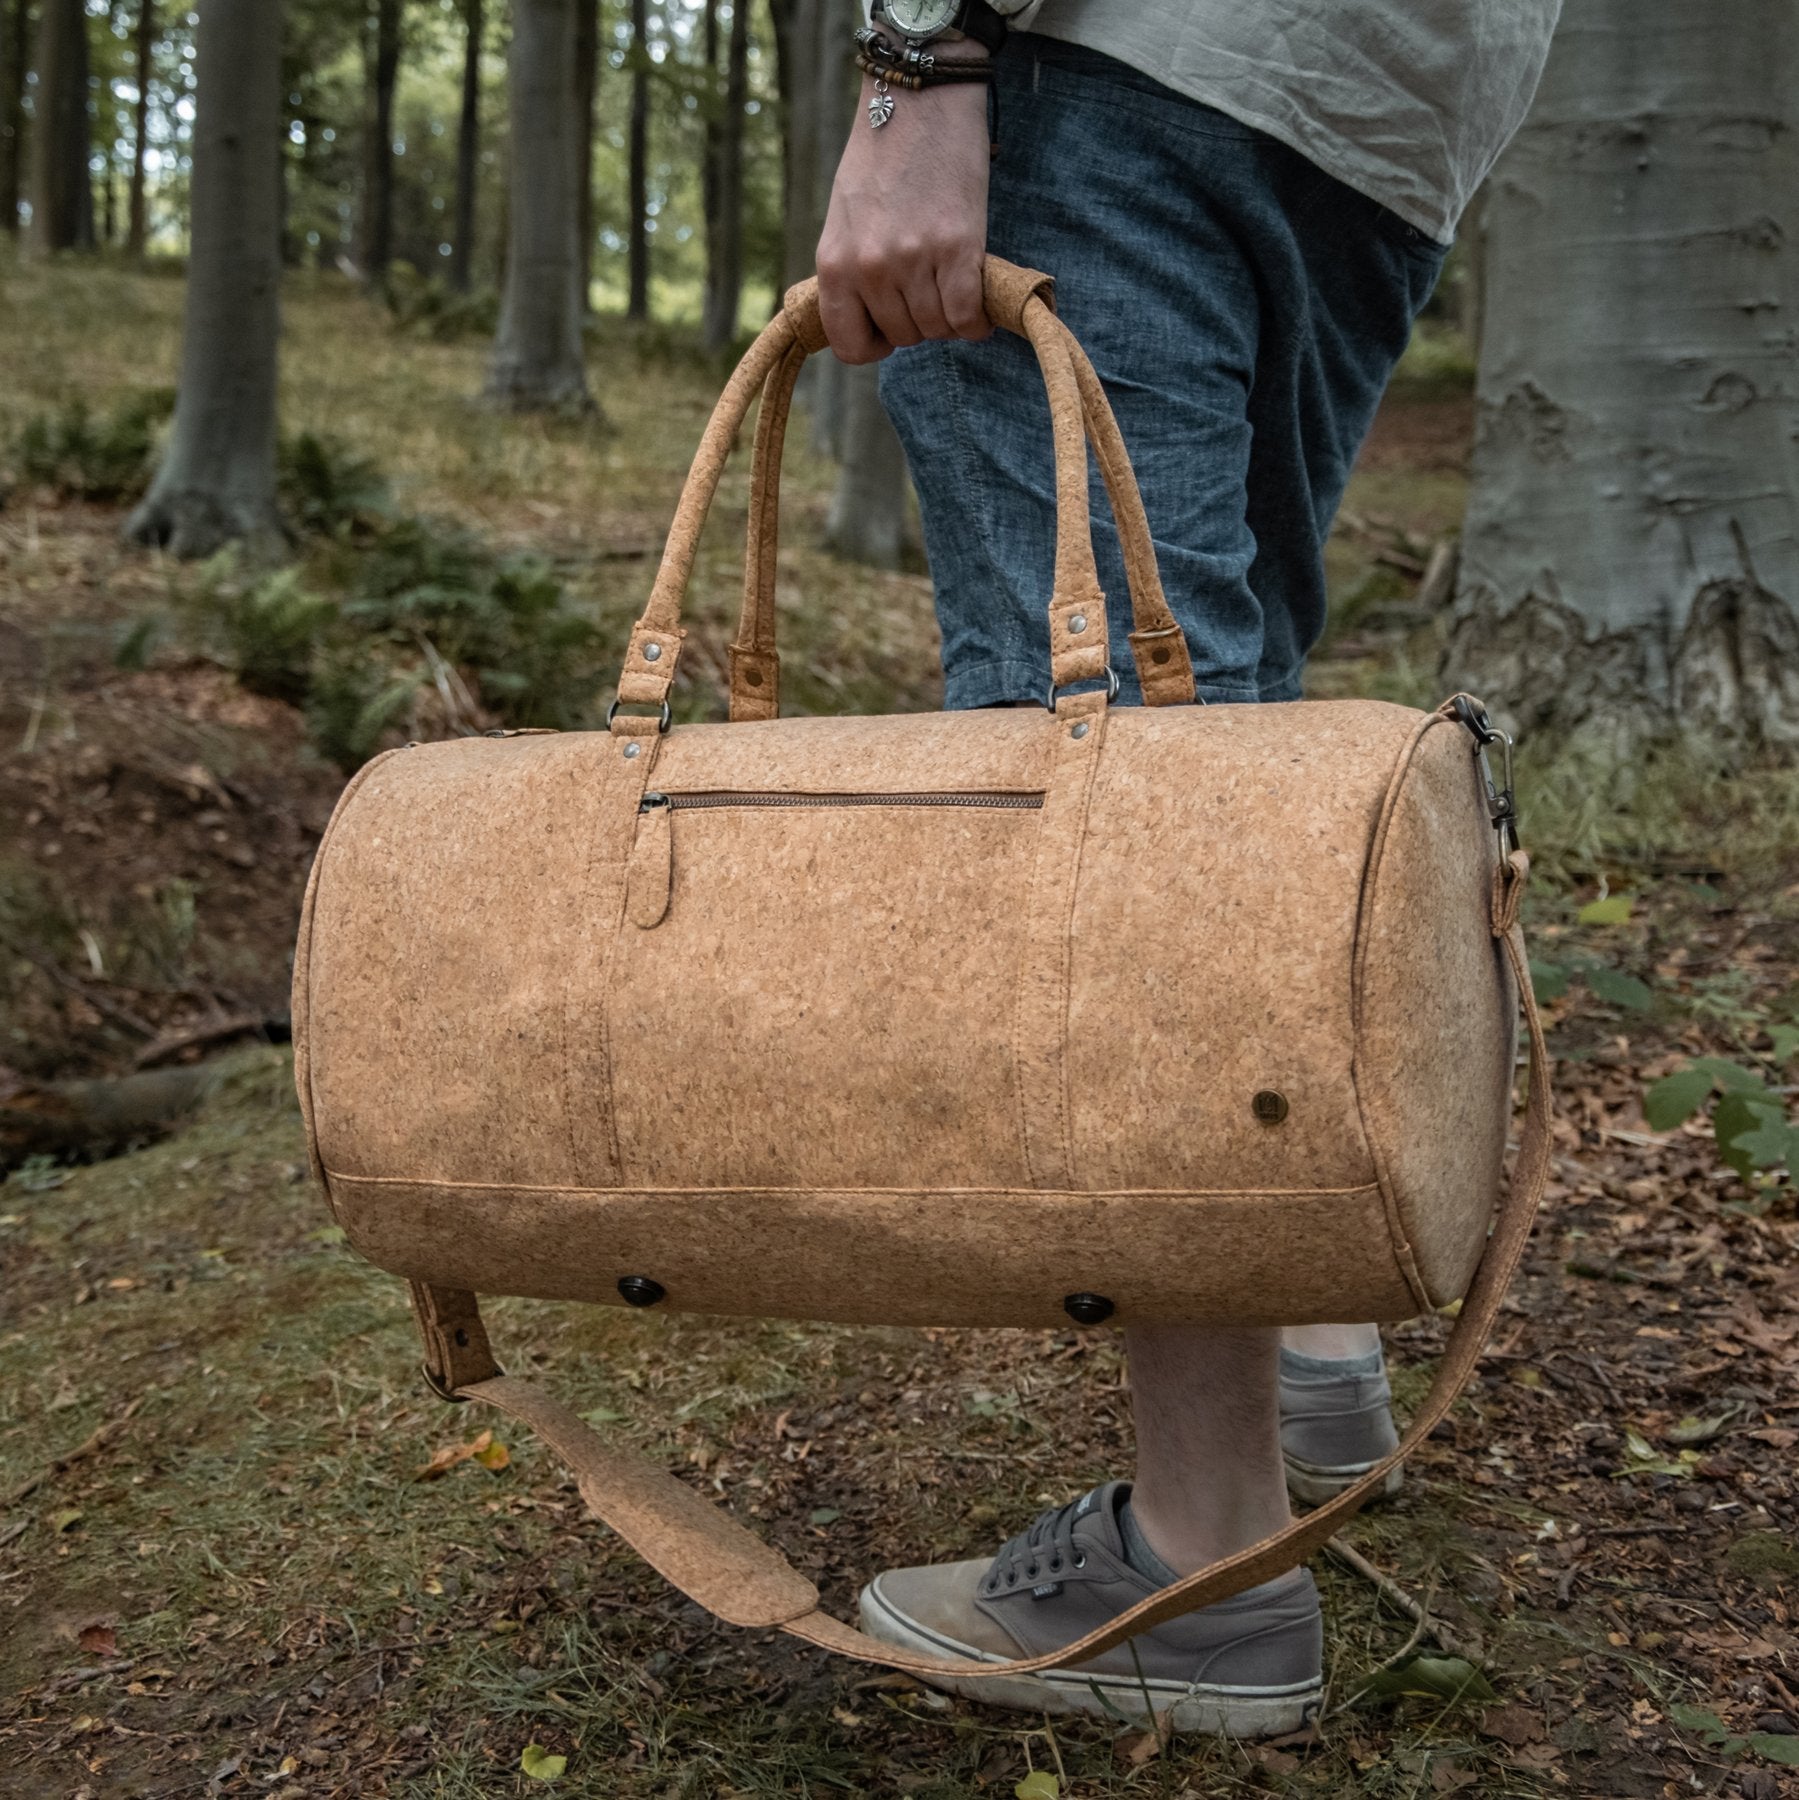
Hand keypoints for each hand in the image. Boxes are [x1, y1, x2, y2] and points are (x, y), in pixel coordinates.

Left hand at [816, 66, 992, 363]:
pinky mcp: (958, 248)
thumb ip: (852, 271)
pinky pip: (968, 317)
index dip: (875, 344)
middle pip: (904, 337)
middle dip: (919, 319)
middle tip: (929, 283)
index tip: (889, 329)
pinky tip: (978, 300)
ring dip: (950, 315)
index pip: (850, 345)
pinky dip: (977, 319)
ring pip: (938, 329)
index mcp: (834, 263)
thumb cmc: (881, 157)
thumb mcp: (845, 219)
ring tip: (952, 280)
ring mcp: (913, 259)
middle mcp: (870, 268)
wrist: (919, 99)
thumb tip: (871, 321)